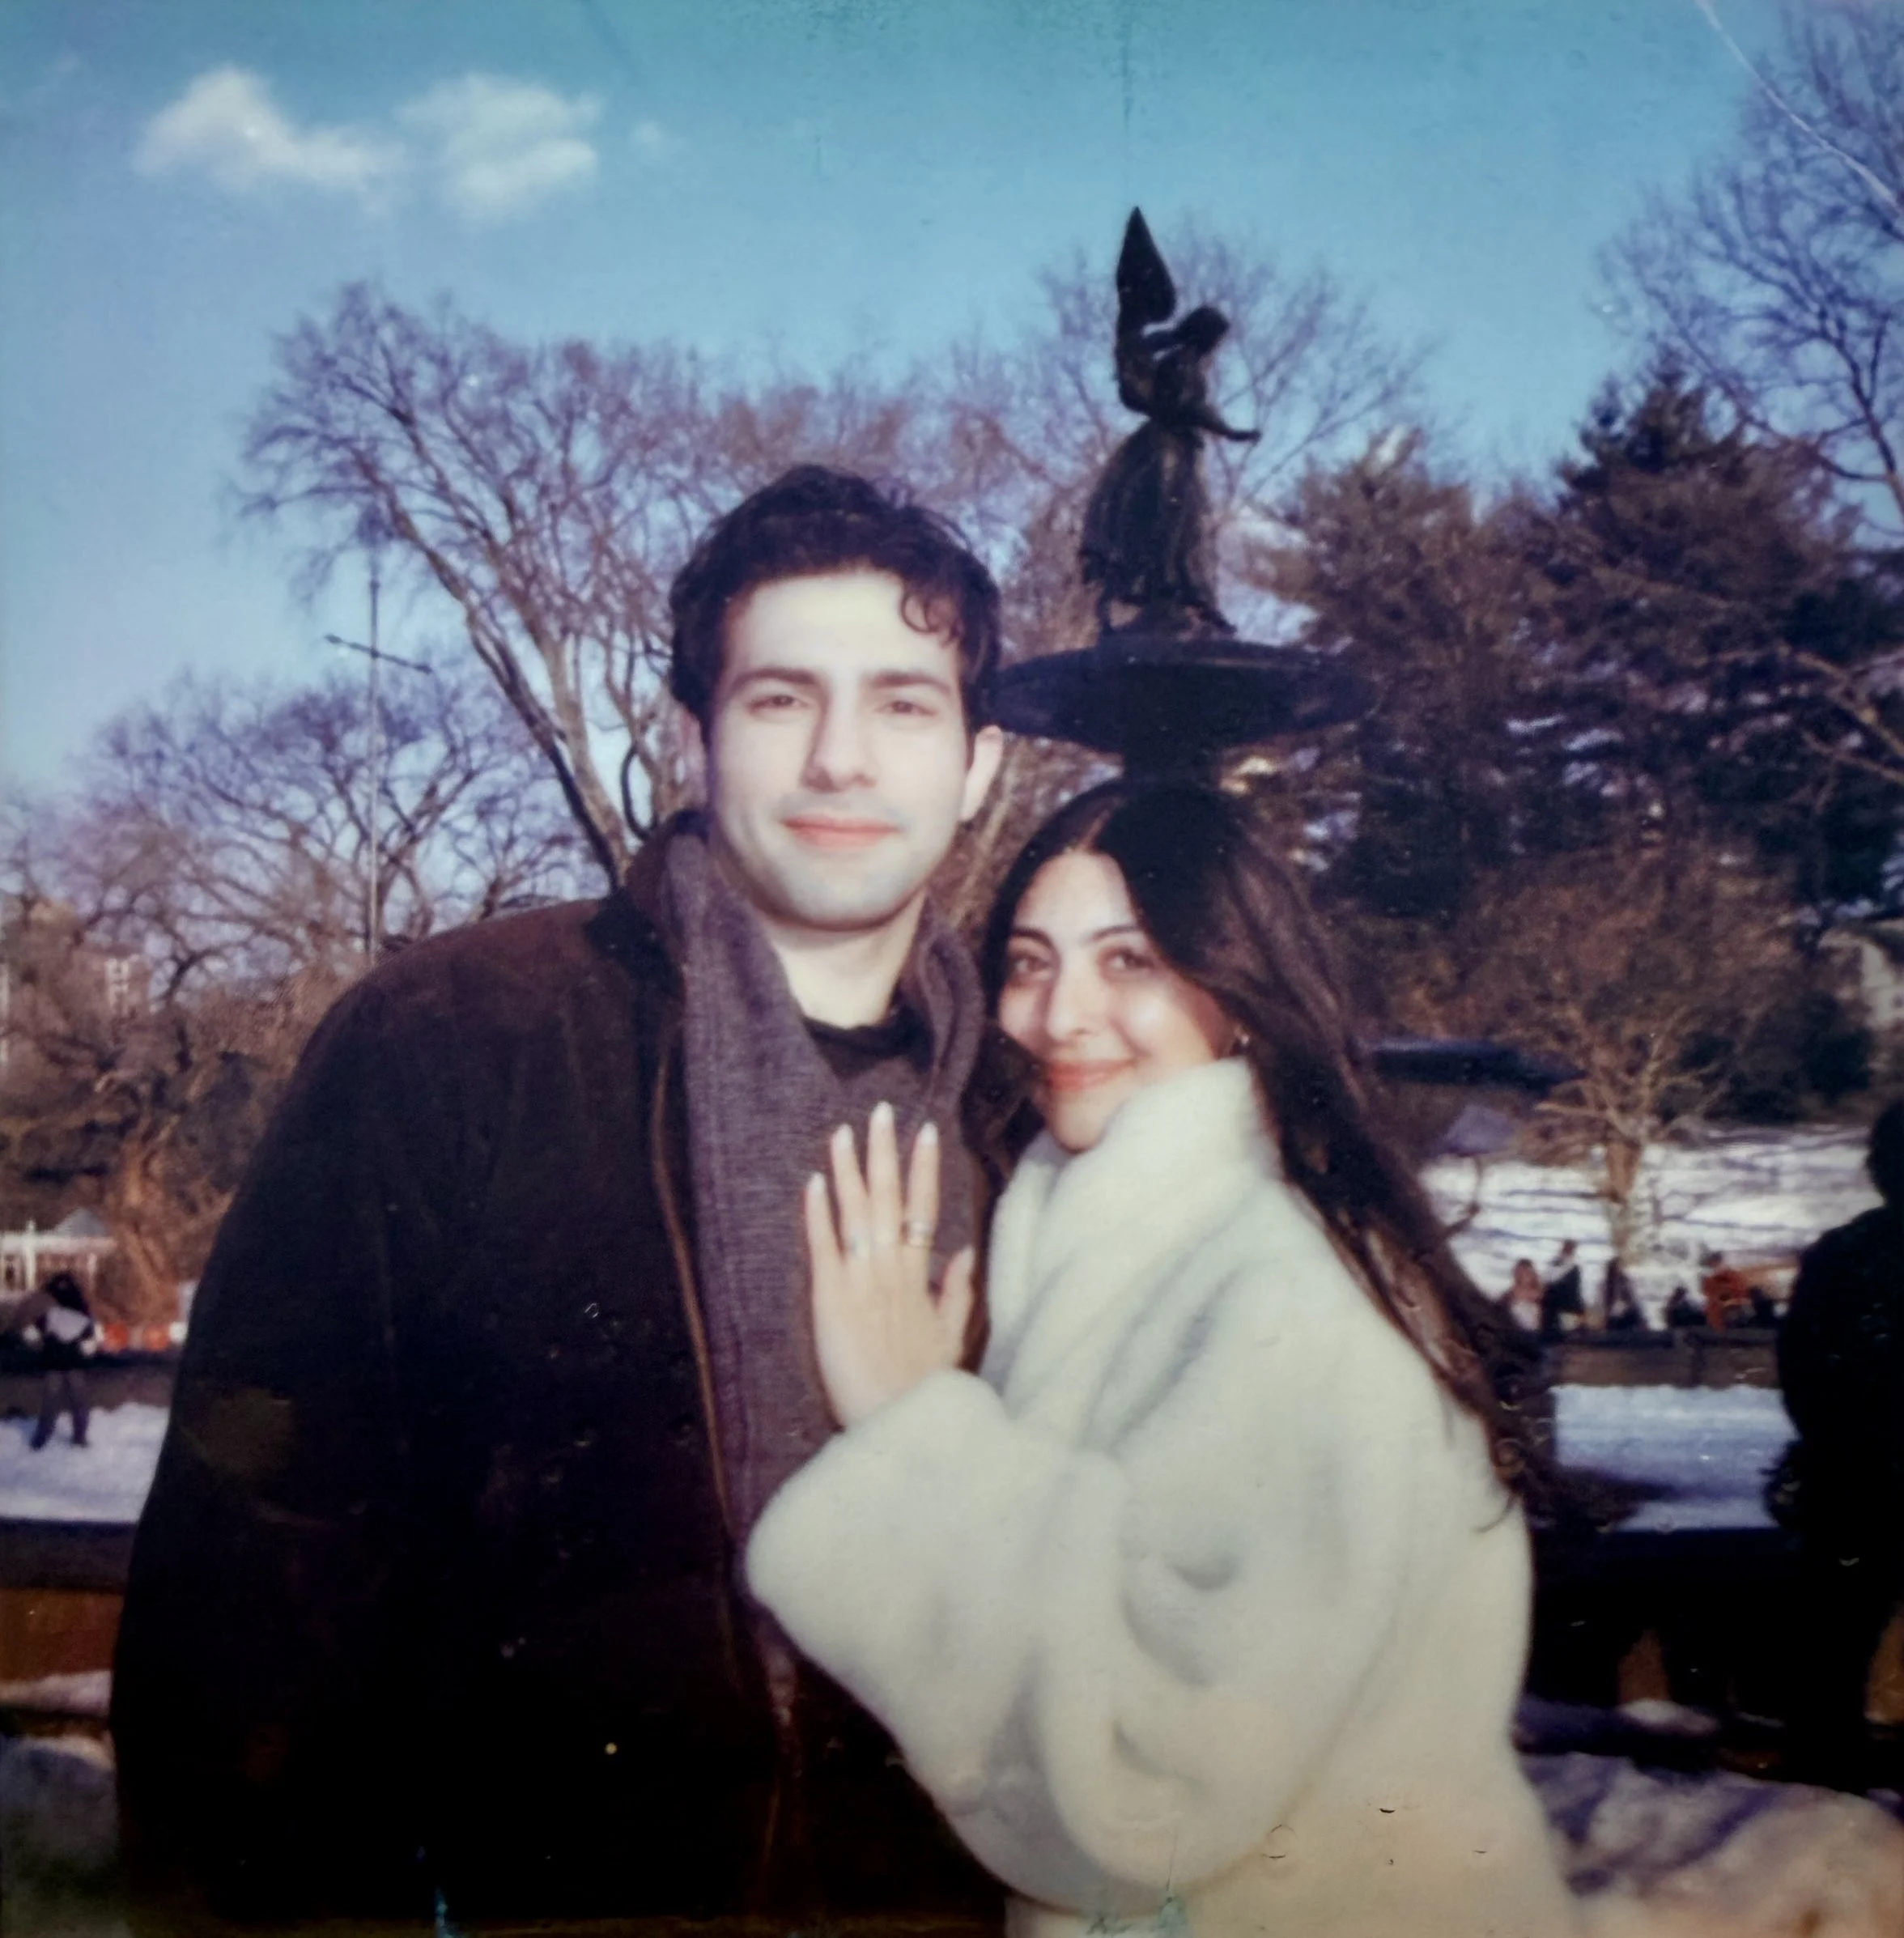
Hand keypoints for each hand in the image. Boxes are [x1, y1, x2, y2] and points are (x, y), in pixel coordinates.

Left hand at [806, 1101, 975, 1429]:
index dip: (923, 1169)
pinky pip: (824, 1247)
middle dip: (884, 1152)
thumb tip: (967, 1251)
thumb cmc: (924, 1389)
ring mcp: (861, 1282)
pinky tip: (813, 1182)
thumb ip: (958, 1292)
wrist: (900, 1425)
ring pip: (854, 1213)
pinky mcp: (830, 1301)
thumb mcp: (951, 1338)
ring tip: (842, 1132)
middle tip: (881, 1111)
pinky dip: (818, 1214)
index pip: (923, 1210)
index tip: (925, 1131)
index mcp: (920, 1278)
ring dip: (849, 1170)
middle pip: (888, 1199)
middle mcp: (892, 1270)